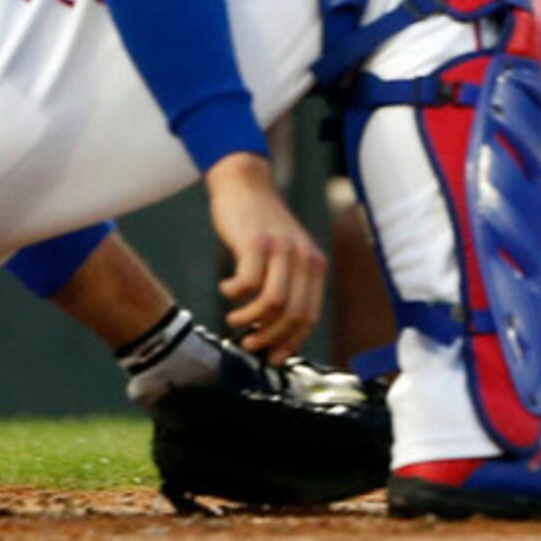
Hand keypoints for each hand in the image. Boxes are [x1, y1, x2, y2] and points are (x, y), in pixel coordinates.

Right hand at [206, 153, 325, 362]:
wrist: (245, 184)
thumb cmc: (260, 226)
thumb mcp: (284, 255)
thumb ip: (287, 284)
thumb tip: (274, 332)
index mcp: (313, 265)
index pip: (309, 316)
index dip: (290, 341)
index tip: (273, 357)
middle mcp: (303, 258)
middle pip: (293, 314)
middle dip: (270, 337)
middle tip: (250, 344)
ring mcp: (281, 249)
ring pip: (273, 303)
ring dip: (250, 320)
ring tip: (234, 320)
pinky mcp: (256, 242)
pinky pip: (248, 283)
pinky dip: (234, 294)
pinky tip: (227, 288)